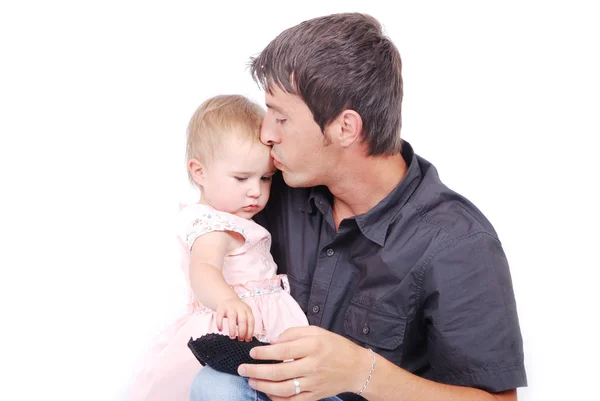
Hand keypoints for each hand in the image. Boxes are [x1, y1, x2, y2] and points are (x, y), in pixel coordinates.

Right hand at [215, 297, 254, 340]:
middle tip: (240, 340)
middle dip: (242, 331)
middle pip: (243, 320)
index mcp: (247, 310)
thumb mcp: (244, 315)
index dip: (250, 331)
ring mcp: (230, 307)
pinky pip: (220, 316)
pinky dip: (220, 323)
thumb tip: (248, 340)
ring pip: (232, 317)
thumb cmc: (237, 311)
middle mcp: (240, 308)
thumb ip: (246, 325)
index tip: (247, 340)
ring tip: (232, 337)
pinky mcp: (221, 307)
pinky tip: (220, 330)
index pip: (251, 321)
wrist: (227, 298)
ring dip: (232, 328)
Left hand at [237, 326, 372, 399]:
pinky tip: (268, 392)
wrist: (356, 368)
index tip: (252, 352)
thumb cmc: (335, 346)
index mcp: (312, 346)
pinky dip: (277, 399)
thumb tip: (272, 341)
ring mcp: (313, 383)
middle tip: (242, 369)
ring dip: (263, 386)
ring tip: (251, 381)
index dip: (264, 353)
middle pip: (279, 372)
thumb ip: (293, 333)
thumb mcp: (316, 331)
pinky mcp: (315, 396)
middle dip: (256, 371)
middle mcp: (312, 366)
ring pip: (283, 389)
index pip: (282, 351)